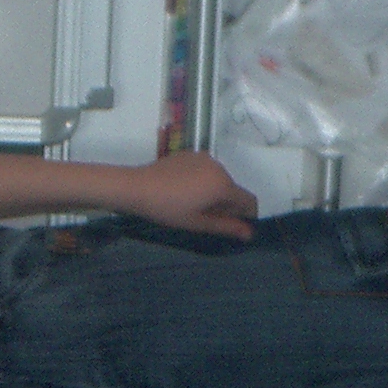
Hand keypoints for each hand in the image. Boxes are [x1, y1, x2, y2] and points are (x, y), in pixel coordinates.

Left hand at [131, 153, 258, 240]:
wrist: (137, 187)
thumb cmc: (169, 209)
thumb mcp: (198, 223)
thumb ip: (227, 227)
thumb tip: (250, 234)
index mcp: (224, 185)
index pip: (249, 201)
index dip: (245, 217)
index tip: (230, 227)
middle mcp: (219, 167)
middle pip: (234, 190)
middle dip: (226, 206)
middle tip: (204, 218)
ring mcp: (204, 157)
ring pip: (219, 180)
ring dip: (214, 193)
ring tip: (191, 204)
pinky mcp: (190, 154)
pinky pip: (206, 170)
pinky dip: (202, 181)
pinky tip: (182, 190)